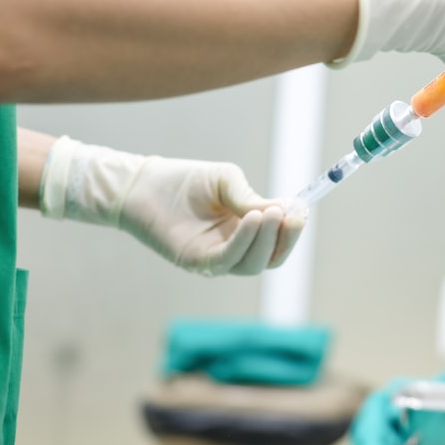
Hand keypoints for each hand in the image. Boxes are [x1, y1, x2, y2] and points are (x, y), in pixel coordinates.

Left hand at [40, 137, 304, 275]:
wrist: (143, 183)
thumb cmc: (184, 180)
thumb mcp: (225, 181)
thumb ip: (250, 198)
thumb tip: (279, 211)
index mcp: (243, 231)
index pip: (275, 243)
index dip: (291, 232)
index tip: (302, 211)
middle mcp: (232, 249)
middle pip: (269, 259)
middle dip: (284, 239)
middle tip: (290, 214)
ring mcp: (214, 259)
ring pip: (252, 263)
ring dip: (265, 240)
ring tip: (271, 212)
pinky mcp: (195, 262)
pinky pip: (227, 260)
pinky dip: (244, 242)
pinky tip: (252, 220)